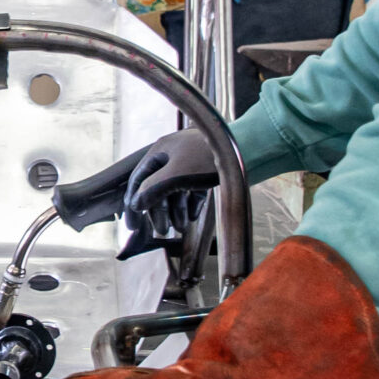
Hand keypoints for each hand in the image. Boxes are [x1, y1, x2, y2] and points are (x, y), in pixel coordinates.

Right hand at [51, 127, 219, 257]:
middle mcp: (172, 155)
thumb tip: (135, 204)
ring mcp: (190, 162)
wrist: (246, 148)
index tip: (132, 225)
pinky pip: (192, 189)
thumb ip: (153, 189)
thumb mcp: (175, 174)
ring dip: (175, 210)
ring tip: (180, 227)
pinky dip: (190, 204)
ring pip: (176, 190)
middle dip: (159, 211)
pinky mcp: (206, 169)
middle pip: (157, 187)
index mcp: (160, 151)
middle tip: (162, 230)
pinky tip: (192, 217)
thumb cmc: (208, 158)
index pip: (139, 179)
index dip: (134, 203)